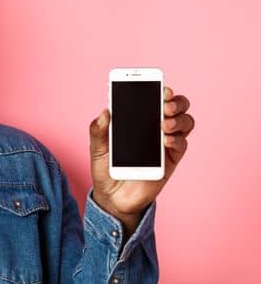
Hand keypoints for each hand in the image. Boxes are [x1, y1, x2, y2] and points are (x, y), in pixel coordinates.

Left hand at [88, 85, 194, 231]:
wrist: (113, 197)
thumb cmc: (106, 169)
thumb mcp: (97, 148)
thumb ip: (99, 130)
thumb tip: (105, 112)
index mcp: (140, 120)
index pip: (156, 99)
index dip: (162, 90)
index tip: (160, 86)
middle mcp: (157, 128)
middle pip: (178, 107)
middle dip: (176, 101)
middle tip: (165, 105)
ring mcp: (167, 143)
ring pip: (186, 122)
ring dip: (178, 119)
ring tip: (164, 124)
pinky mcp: (171, 160)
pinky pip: (182, 145)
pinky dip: (176, 140)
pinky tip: (166, 141)